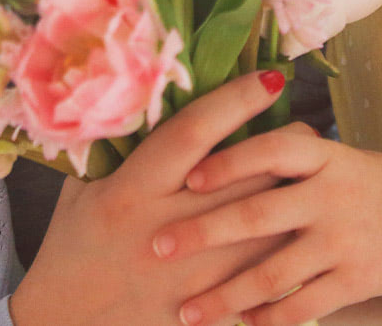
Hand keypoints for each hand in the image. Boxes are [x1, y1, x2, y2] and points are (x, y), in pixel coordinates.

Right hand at [9, 71, 290, 325]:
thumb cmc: (70, 250)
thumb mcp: (78, 192)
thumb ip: (112, 149)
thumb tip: (149, 99)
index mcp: (130, 191)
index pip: (192, 133)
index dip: (235, 101)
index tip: (270, 79)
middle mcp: (162, 230)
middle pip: (243, 179)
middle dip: (283, 152)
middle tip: (307, 133)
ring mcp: (185, 279)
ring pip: (262, 233)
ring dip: (292, 206)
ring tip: (311, 185)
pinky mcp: (200, 317)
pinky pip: (257, 289)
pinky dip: (282, 267)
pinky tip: (299, 248)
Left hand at [152, 124, 381, 325]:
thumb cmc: (364, 182)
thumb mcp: (331, 156)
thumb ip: (283, 154)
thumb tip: (212, 144)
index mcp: (325, 157)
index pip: (271, 151)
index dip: (229, 162)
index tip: (189, 177)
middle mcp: (333, 195)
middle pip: (259, 213)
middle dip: (203, 233)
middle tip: (157, 246)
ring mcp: (345, 241)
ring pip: (273, 273)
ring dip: (224, 295)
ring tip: (187, 311)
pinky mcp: (356, 281)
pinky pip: (303, 306)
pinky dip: (268, 319)